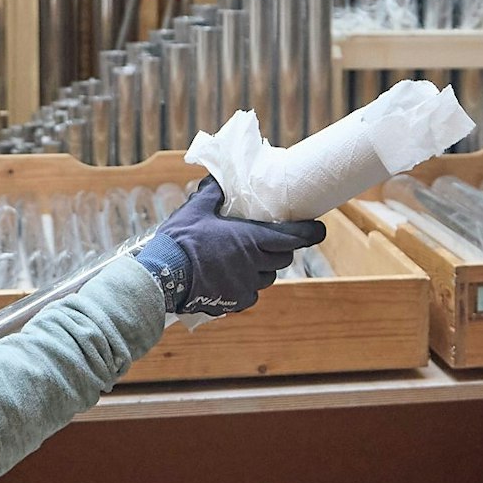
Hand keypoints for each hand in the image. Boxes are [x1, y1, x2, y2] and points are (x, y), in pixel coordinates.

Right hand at [134, 178, 326, 315]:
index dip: (310, 233)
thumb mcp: (195, 210)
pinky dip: (247, 286)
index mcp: (250, 239)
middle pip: (283, 258)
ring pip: (268, 277)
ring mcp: (245, 285)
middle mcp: (254, 264)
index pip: (293, 237)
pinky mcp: (235, 302)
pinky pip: (251, 294)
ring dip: (264, 268)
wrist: (163, 277)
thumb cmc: (180, 241)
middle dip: (283, 249)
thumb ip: (211, 194)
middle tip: (274, 241)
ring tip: (247, 260)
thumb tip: (218, 180)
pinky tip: (232, 279)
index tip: (319, 229)